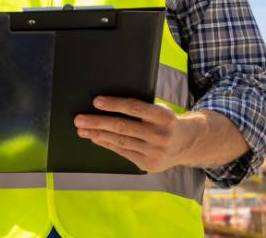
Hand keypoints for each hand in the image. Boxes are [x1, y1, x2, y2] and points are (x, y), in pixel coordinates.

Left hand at [73, 96, 196, 172]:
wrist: (186, 144)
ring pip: (120, 141)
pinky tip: (95, 139)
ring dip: (97, 135)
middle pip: (123, 127)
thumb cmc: (165, 122)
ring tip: (82, 129)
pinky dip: (106, 144)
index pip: (135, 108)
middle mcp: (160, 135)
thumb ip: (139, 108)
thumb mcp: (159, 110)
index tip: (96, 101)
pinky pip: (122, 152)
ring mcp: (155, 152)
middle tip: (79, 119)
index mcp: (164, 117)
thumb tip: (105, 105)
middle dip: (98, 123)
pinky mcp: (149, 164)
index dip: (114, 104)